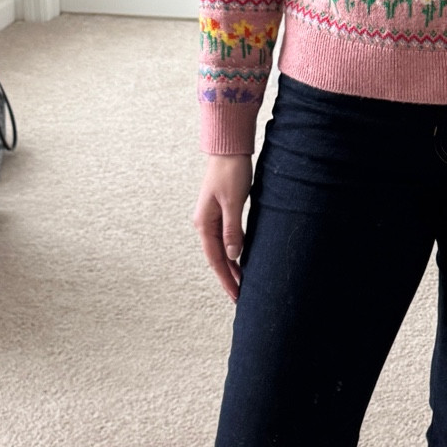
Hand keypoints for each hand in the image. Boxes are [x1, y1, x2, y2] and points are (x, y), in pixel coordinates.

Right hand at [194, 154, 252, 300]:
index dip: (226, 279)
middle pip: (217, 257)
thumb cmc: (230, 172)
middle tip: (240, 297)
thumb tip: (233, 256)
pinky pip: (227, 238)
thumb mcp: (232, 202)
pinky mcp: (221, 212)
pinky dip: (234, 252)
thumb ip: (232, 229)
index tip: (236, 295)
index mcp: (204, 223)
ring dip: (231, 267)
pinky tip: (241, 260)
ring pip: (222, 249)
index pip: (216, 259)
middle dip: (228, 277)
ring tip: (242, 284)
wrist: (229, 149)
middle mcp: (205, 223)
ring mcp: (212, 218)